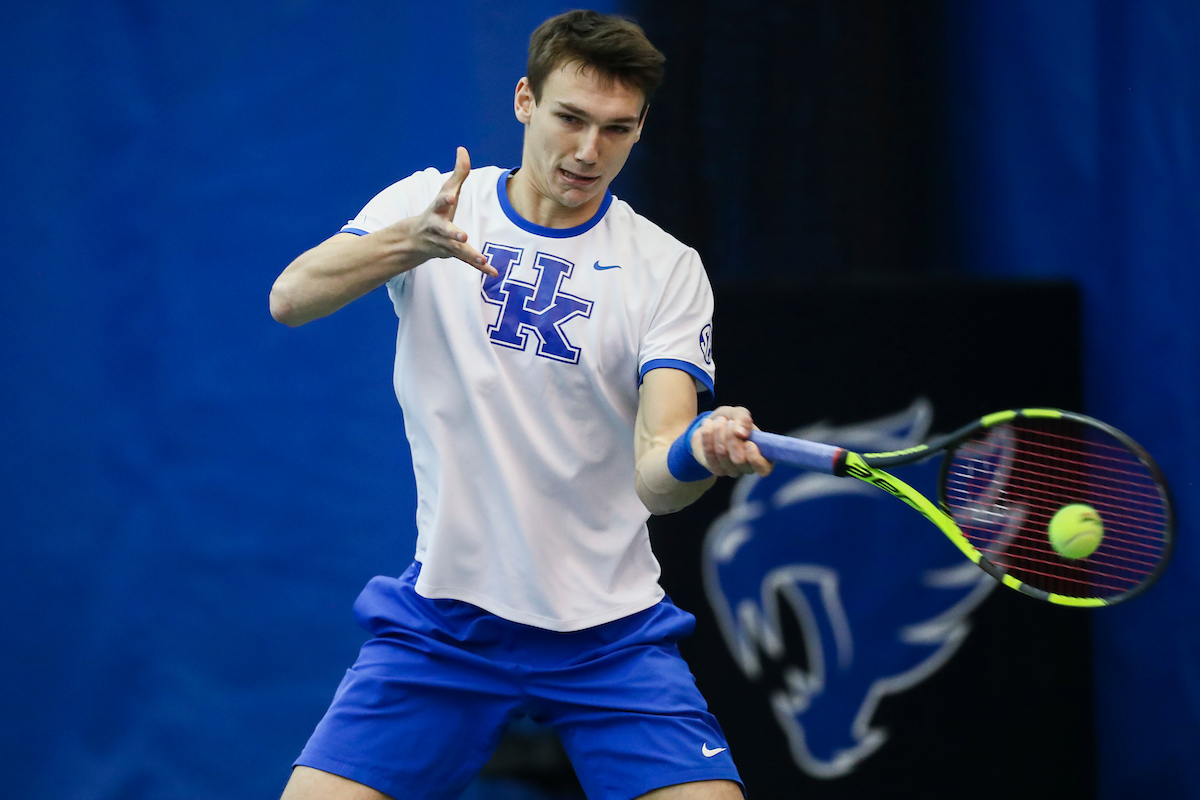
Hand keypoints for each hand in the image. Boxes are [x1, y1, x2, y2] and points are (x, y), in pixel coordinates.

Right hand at [408, 147, 497, 276]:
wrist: (416, 239)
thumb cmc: (438, 210)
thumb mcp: (446, 190)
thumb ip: (458, 172)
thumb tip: (463, 149)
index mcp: (437, 211)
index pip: (440, 203)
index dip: (445, 199)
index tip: (450, 196)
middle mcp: (439, 229)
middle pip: (446, 231)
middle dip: (453, 233)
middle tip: (462, 236)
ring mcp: (445, 244)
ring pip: (457, 251)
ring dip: (470, 255)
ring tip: (482, 259)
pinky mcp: (453, 255)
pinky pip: (468, 263)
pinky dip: (481, 269)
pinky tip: (494, 273)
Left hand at [692, 406, 772, 477]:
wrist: (711, 424)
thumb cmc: (731, 420)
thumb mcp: (739, 413)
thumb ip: (744, 419)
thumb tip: (742, 433)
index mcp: (762, 454)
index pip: (764, 468)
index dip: (755, 458)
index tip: (748, 442)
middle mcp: (748, 467)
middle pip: (739, 459)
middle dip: (731, 436)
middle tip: (729, 422)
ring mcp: (732, 470)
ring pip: (723, 454)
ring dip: (719, 432)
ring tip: (719, 420)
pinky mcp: (715, 469)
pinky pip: (709, 453)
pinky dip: (707, 435)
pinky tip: (708, 425)